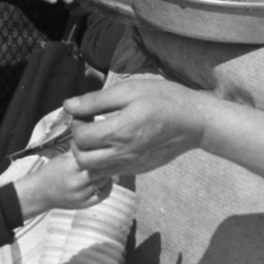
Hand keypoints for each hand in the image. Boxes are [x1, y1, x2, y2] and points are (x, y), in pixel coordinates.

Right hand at [12, 152, 112, 216]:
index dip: (102, 154)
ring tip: (106, 169)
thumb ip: (81, 153)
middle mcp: (76, 182)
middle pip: (102, 170)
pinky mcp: (83, 204)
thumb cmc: (54, 171)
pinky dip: (108, 187)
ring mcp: (80, 195)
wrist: (41, 192)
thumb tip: (101, 145)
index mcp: (71, 167)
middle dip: (106, 164)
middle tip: (109, 159)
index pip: (94, 159)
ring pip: (104, 182)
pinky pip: (103, 195)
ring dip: (108, 175)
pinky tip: (105, 181)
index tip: (106, 150)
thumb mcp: (64, 158)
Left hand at [66, 80, 209, 176]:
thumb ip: (97, 100)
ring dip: (88, 155)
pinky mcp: (139, 170)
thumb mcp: (130, 91)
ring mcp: (131, 165)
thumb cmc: (164, 99)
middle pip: (82, 159)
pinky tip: (112, 145)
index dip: (76, 123)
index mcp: (119, 131)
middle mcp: (123, 153)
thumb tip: (68, 105)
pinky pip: (111, 173)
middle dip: (77, 143)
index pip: (80, 137)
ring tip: (98, 137)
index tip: (84, 112)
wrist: (195, 122)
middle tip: (87, 126)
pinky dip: (103, 163)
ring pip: (94, 171)